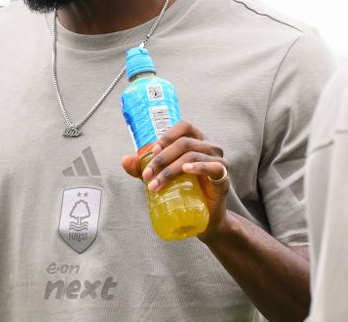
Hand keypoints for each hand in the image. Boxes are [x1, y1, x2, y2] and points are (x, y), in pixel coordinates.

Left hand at [120, 120, 230, 241]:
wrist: (204, 219)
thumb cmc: (184, 192)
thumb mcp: (160, 177)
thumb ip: (143, 168)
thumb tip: (125, 160)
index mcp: (196, 141)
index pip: (184, 127)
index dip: (168, 135)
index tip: (152, 151)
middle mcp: (209, 147)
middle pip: (184, 142)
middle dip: (161, 158)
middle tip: (147, 175)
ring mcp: (218, 161)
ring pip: (192, 155)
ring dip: (170, 169)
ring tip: (156, 184)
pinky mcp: (223, 177)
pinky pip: (213, 167)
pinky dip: (198, 166)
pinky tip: (186, 169)